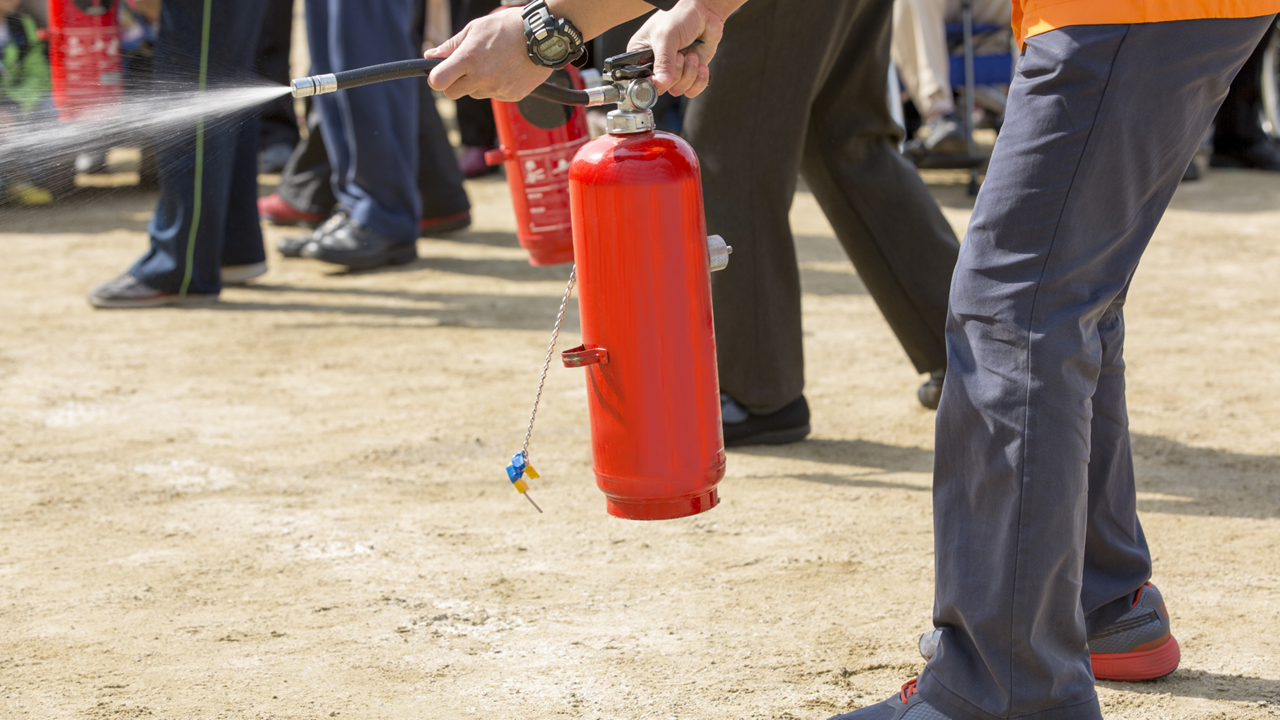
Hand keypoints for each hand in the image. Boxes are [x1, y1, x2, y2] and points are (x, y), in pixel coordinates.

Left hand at [426, 8, 552, 101]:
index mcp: (469, 58)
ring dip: (478, 83)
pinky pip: (495, 95)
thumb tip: (432, 56)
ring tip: (494, 63)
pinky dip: (497, 85)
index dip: (436, 78)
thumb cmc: (508, 27)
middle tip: (465, 69)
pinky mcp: (512, 96)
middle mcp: (482, 77)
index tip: (439, 73)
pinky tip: (506, 69)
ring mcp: (498, 89)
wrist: (543, 37)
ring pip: (475, 94)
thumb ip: (452, 45)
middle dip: (454, 83)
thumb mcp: (476, 29)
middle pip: (452, 94)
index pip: (438, 81)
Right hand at [627, 0, 729, 96]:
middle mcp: (656, 65)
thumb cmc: (679, 16)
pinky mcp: (689, 73)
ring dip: (688, 74)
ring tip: (691, 54)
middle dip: (676, 73)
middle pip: (662, 88)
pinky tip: (701, 65)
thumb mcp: (666, 37)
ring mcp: (674, 70)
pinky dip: (699, 81)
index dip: (650, 84)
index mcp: (641, 56)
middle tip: (680, 54)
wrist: (704, 11)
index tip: (660, 80)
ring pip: (678, 89)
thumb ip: (663, 62)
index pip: (639, 81)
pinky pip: (692, 90)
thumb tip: (661, 83)